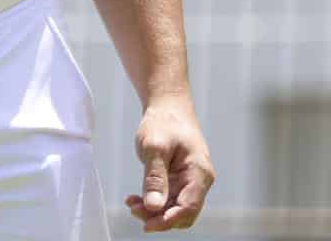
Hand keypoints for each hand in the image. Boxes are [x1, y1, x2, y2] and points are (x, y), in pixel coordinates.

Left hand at [125, 99, 214, 231]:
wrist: (167, 106)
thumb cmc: (163, 122)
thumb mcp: (155, 147)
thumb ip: (155, 177)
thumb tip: (153, 207)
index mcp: (199, 172)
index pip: (189, 207)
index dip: (169, 220)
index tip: (147, 224)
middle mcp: (198, 180)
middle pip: (182, 212)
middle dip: (159, 218)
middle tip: (134, 210)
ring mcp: (189, 181)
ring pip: (173, 208)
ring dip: (153, 211)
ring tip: (131, 203)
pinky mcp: (178, 180)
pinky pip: (167, 199)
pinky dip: (152, 202)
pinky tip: (134, 198)